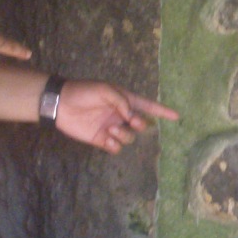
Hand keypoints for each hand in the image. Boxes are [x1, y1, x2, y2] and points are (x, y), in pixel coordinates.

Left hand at [55, 81, 178, 153]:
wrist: (60, 103)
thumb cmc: (83, 91)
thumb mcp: (105, 89)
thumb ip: (121, 101)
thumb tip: (131, 116)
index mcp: (124, 100)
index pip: (147, 106)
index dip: (162, 111)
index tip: (177, 116)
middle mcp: (120, 115)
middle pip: (141, 125)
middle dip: (140, 124)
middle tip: (130, 121)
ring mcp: (111, 128)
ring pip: (129, 137)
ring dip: (124, 135)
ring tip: (111, 129)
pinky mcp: (100, 139)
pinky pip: (115, 148)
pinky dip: (115, 146)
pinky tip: (108, 140)